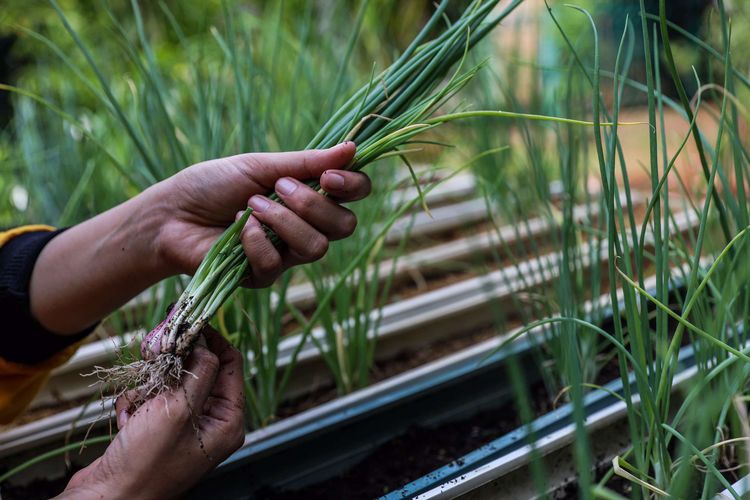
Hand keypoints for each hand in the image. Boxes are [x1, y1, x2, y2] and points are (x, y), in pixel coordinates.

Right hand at [59, 328, 243, 499]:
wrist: (108, 498)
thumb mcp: (179, 409)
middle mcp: (211, 423)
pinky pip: (151, 400)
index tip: (191, 321)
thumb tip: (206, 344)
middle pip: (200, 371)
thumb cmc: (147, 463)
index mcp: (227, 421)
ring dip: (150, 387)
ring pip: (171, 383)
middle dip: (174, 365)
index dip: (212, 339)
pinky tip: (127, 420)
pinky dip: (137, 404)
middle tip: (156, 354)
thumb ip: (198, 372)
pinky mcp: (158, 431)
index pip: (230, 364)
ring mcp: (184, 428)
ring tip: (139, 405)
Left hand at [150, 141, 369, 286]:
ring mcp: (287, 254)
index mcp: (309, 195)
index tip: (329, 176)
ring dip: (283, 221)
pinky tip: (236, 228)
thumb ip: (306, 162)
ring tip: (251, 206)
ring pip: (316, 247)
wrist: (171, 213)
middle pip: (343, 226)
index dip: (353, 186)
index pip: (354, 195)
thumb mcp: (260, 165)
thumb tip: (353, 147)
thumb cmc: (213, 185)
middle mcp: (305, 226)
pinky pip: (278, 263)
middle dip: (314, 205)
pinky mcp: (263, 276)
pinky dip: (255, 240)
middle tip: (280, 188)